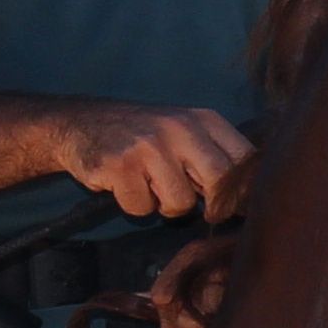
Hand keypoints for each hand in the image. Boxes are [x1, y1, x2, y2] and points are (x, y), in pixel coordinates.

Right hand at [43, 100, 253, 224]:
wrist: (80, 122)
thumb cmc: (143, 136)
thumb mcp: (185, 132)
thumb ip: (214, 156)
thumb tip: (247, 200)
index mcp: (203, 119)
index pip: (245, 158)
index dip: (242, 189)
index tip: (231, 202)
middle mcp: (180, 128)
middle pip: (220, 181)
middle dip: (212, 205)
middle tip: (198, 206)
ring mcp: (149, 146)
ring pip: (180, 203)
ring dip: (165, 205)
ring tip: (150, 186)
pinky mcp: (120, 165)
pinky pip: (142, 207)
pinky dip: (134, 205)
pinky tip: (124, 185)